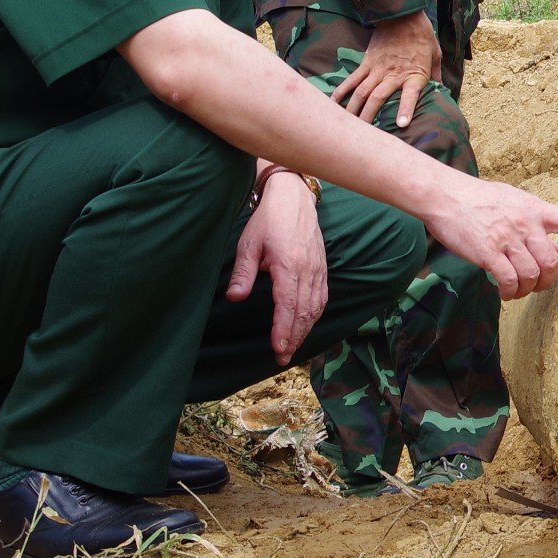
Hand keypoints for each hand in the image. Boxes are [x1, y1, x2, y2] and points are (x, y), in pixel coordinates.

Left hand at [228, 170, 328, 364]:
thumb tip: (235, 298)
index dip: (283, 329)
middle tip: (282, 358)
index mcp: (289, 264)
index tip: (277, 348)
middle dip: (294, 337)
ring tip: (293, 348)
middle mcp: (308, 270)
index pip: (288, 304)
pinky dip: (315, 315)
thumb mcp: (248, 244)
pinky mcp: (322, 267)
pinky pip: (322, 297)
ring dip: (306, 330)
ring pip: (316, 307)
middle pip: (304, 311)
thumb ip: (243, 272)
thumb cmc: (268, 220)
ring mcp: (318, 269)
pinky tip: (307, 325)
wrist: (294, 199)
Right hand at [334, 13, 441, 131]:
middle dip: (369, 117)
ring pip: (361, 92)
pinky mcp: (366, 62)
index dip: (406, 109)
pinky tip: (334, 103)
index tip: (402, 125)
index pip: (410, 94)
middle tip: (363, 134)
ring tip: (348, 125)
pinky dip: (342, 91)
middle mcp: (393, 74)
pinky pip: (352, 80)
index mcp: (414, 74)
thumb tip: (443, 92)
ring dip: (354, 110)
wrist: (403, 14)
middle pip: (377, 98)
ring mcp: (377, 69)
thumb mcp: (436, 56)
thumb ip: (437, 76)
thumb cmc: (423, 36)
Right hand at [416, 176, 557, 301]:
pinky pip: (509, 280)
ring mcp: (508, 238)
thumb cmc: (477, 198)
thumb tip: (541, 237)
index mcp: (535, 209)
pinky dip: (510, 292)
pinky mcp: (489, 252)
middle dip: (548, 279)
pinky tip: (504, 293)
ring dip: (527, 289)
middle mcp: (526, 223)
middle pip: (553, 260)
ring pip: (532, 274)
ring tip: (517, 291)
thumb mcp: (512, 198)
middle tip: (538, 286)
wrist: (445, 195)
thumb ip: (529, 217)